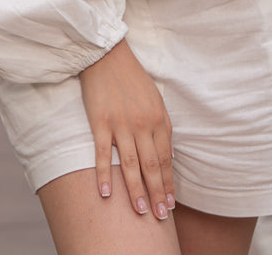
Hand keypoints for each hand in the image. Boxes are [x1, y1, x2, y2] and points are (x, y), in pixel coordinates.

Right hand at [79, 38, 174, 219]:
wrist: (107, 55)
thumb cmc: (131, 77)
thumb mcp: (154, 99)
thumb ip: (160, 125)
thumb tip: (166, 154)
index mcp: (159, 118)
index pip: (166, 158)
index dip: (169, 182)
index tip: (171, 203)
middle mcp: (143, 123)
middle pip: (152, 166)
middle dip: (158, 193)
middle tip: (160, 216)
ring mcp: (121, 123)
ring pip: (131, 164)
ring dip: (137, 191)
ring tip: (141, 211)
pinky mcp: (101, 121)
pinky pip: (104, 154)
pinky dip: (105, 175)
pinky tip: (107, 193)